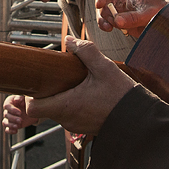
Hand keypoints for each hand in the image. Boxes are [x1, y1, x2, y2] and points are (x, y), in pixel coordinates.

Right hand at [3, 95, 40, 134]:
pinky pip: (7, 129)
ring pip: (5, 122)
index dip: (12, 110)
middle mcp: (8, 110)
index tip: (20, 113)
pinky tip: (15, 131)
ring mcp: (9, 118)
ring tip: (17, 126)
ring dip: (10, 125)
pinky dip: (10, 131)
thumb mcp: (25, 98)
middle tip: (20, 120)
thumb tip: (16, 100)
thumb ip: (20, 97)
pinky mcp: (12, 125)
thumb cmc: (27, 101)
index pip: (6, 106)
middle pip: (6, 115)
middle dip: (13, 118)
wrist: (31, 109)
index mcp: (9, 102)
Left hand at [18, 36, 135, 135]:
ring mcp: (74, 125)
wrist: (138, 119)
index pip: (32, 106)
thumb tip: (69, 41)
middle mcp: (67, 119)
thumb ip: (86, 51)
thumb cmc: (121, 97)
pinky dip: (70, 104)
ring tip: (72, 83)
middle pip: (43, 107)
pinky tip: (83, 93)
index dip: (30, 93)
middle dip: (46, 91)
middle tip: (56, 76)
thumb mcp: (104, 68)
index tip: (37, 81)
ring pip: (56, 111)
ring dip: (59, 97)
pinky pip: (68, 115)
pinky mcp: (82, 127)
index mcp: (67, 105)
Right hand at [95, 0, 165, 37]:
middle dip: (101, 11)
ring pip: (103, 13)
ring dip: (102, 20)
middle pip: (103, 1)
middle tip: (107, 21)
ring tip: (109, 27)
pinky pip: (108, 22)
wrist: (167, 23)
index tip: (99, 4)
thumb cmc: (161, 12)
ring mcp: (119, 10)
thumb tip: (117, 21)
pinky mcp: (120, 21)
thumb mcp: (150, 12)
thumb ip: (134, 17)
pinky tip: (110, 29)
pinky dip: (106, 26)